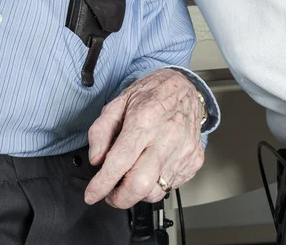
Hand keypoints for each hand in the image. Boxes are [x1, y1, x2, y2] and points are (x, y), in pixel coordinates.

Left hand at [85, 68, 204, 208]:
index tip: (91, 194)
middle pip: (140, 185)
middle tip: (110, 192)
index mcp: (145, 119)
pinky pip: (171, 186)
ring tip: (131, 176)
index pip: (120, 161)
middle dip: (119, 197)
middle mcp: (167, 137)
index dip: (102, 183)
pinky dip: (156, 184)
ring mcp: (183, 151)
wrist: (185, 87)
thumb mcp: (118, 102)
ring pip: (156, 192)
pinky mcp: (194, 160)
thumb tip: (96, 159)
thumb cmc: (152, 93)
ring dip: (137, 193)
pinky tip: (150, 168)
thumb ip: (101, 130)